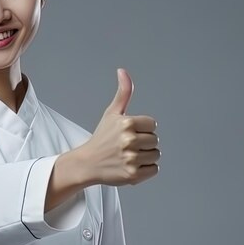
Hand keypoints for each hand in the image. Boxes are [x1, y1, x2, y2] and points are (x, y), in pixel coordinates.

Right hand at [77, 68, 159, 185]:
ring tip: (129, 156)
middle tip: (127, 146)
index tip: (129, 133)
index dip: (143, 129)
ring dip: (145, 156)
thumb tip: (122, 71)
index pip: (152, 125)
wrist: (87, 163)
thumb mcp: (112, 113)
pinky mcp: (133, 174)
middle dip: (144, 143)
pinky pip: (154, 169)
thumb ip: (123, 92)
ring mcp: (131, 158)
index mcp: (127, 123)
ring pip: (156, 155)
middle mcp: (129, 140)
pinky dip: (145, 169)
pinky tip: (132, 166)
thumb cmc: (102, 138)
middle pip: (155, 140)